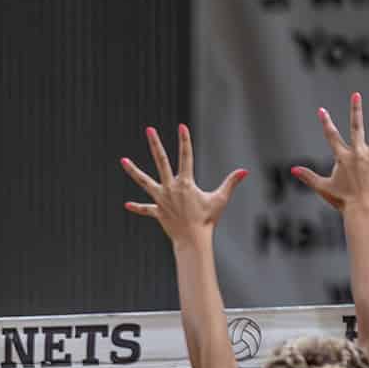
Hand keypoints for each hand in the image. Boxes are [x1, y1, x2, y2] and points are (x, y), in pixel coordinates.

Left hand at [121, 125, 246, 246]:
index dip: (185, 141)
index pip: (186, 156)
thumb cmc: (208, 220)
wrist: (193, 240)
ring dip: (133, 171)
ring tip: (123, 160)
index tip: (182, 127)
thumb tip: (245, 171)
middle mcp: (171, 188)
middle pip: (161, 161)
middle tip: (149, 129)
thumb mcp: (220, 199)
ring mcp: (162, 199)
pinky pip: (145, 209)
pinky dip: (137, 208)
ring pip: (145, 182)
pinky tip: (127, 204)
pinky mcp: (158, 211)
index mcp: (186, 183)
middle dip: (155, 144)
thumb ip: (231, 183)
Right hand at [292, 93, 368, 213]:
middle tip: (356, 95)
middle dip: (356, 110)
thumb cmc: (341, 201)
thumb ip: (308, 177)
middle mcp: (359, 154)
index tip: (322, 111)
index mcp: (343, 157)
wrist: (361, 210)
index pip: (332, 137)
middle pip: (357, 128)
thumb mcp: (323, 188)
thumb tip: (292, 170)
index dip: (326, 123)